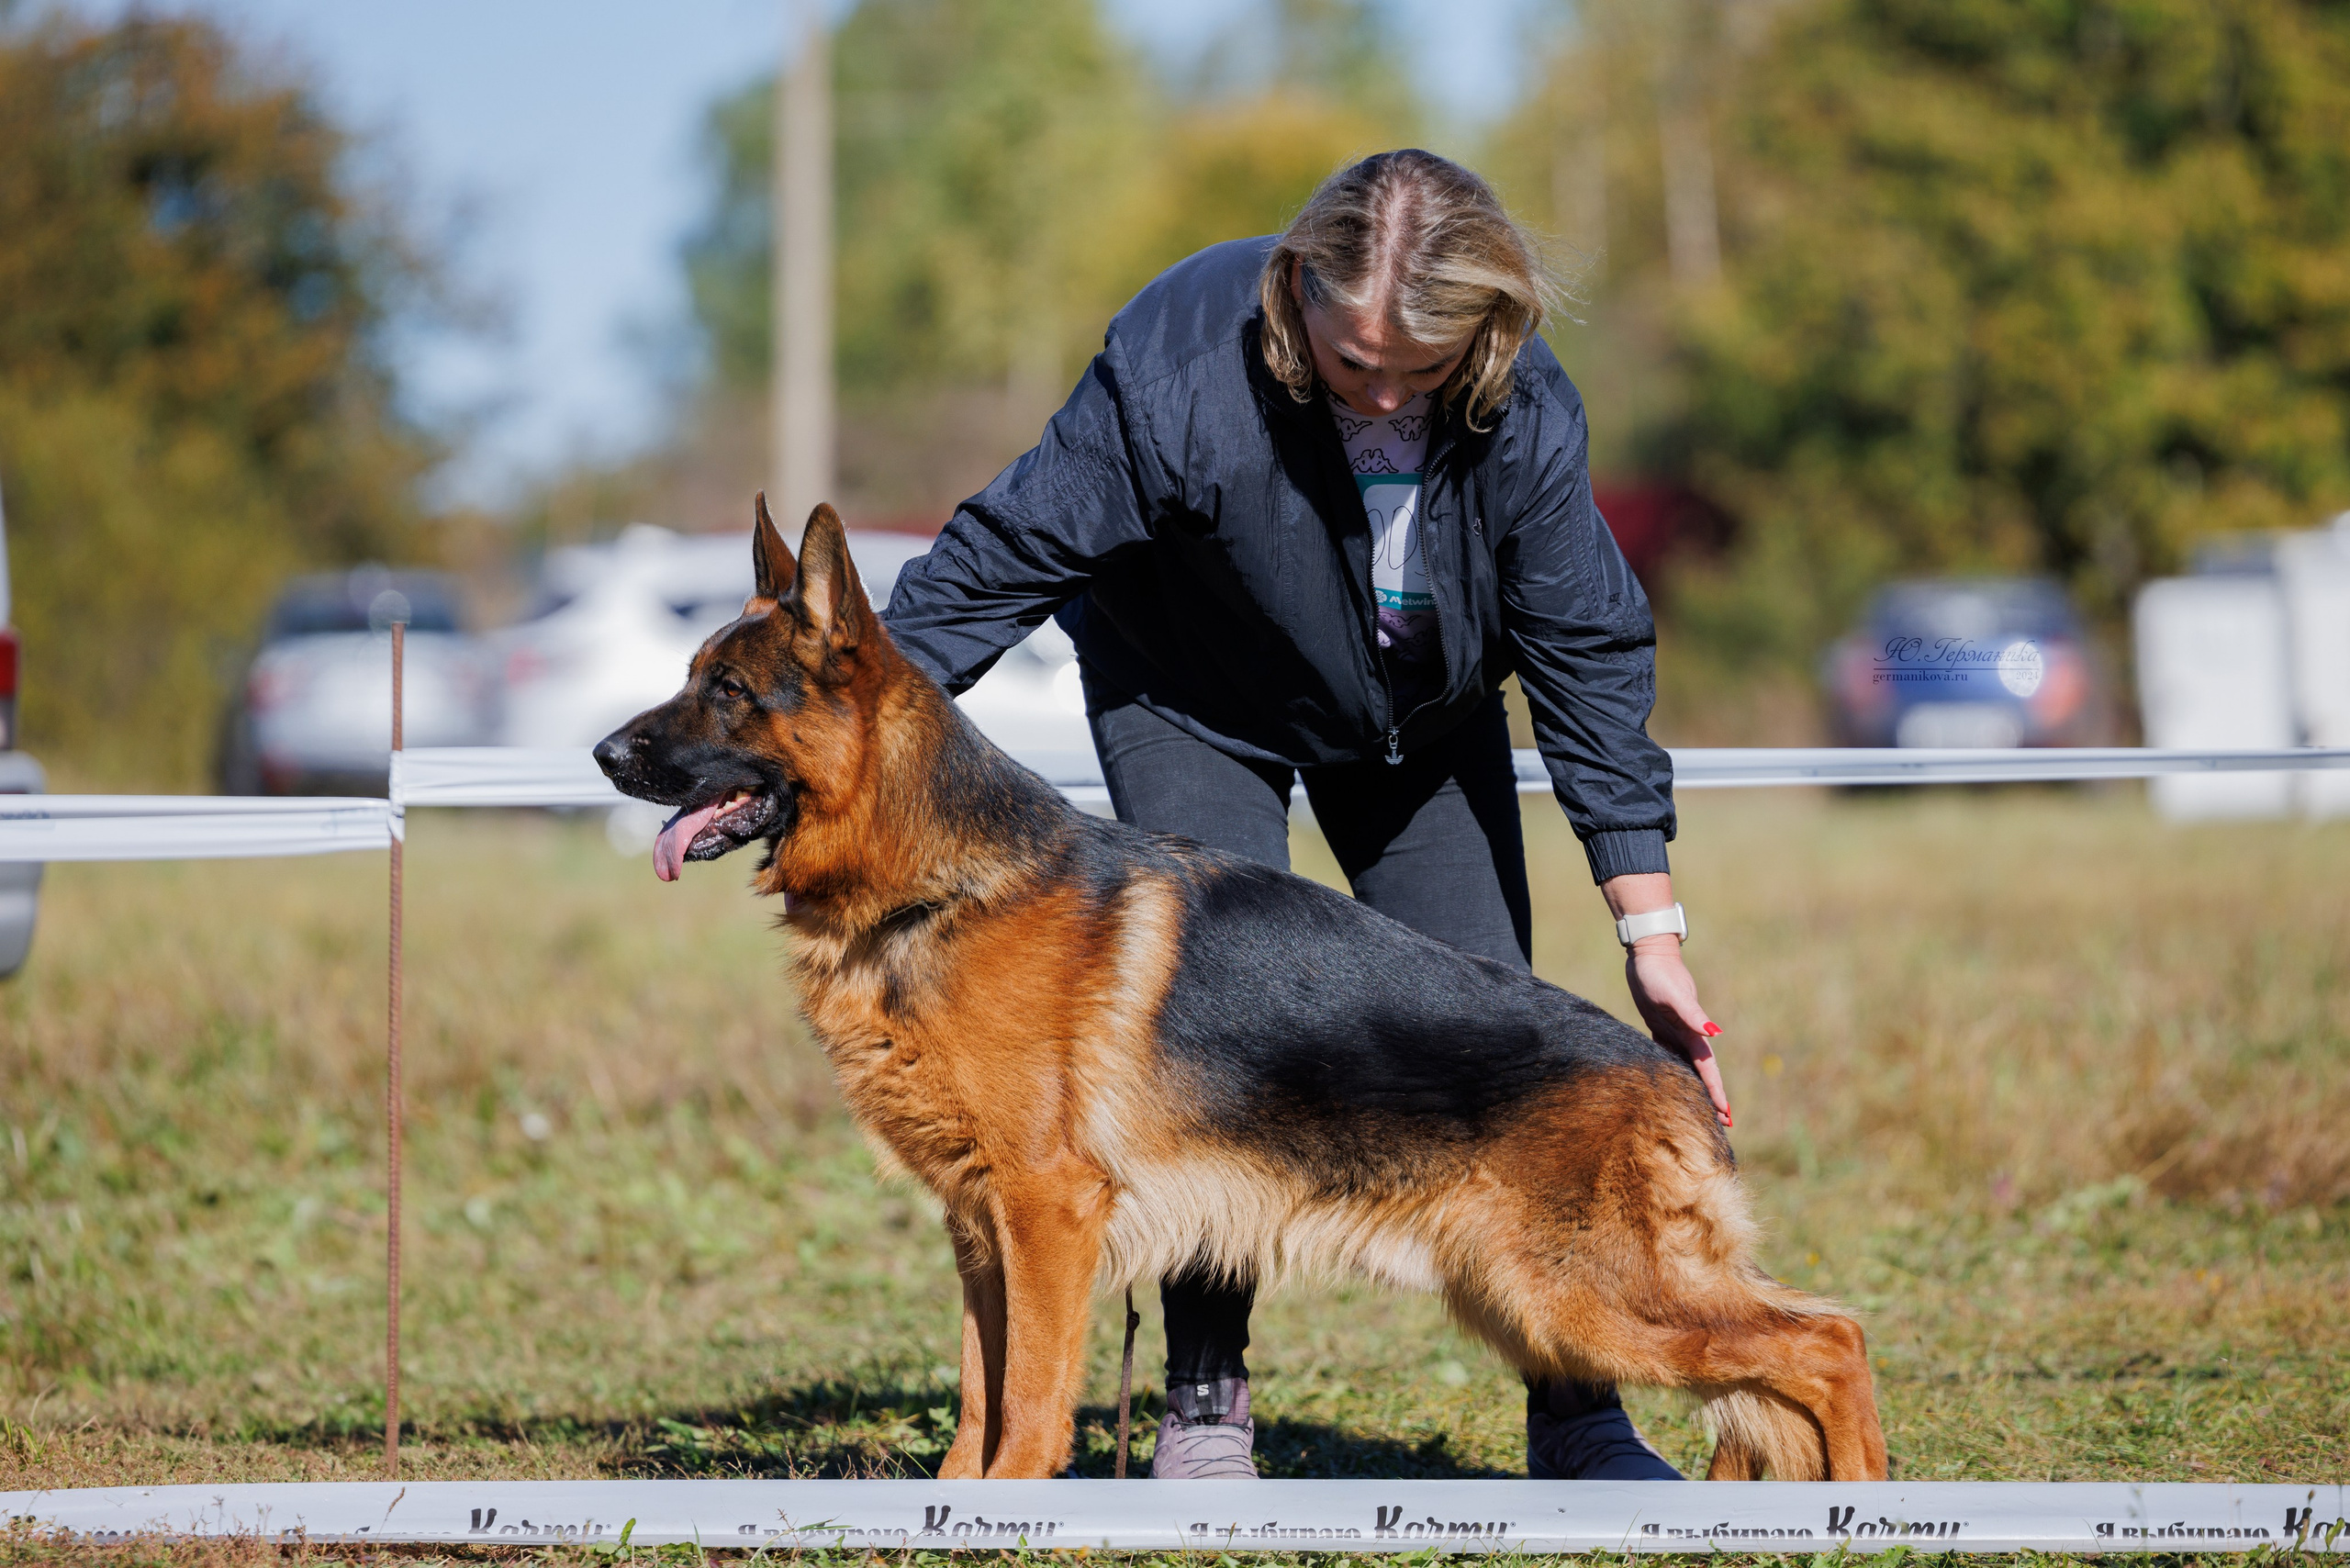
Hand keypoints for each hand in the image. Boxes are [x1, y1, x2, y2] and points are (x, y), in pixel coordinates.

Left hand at [1623, 937, 1730, 1127]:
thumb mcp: (1674, 995)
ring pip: (1688, 1066)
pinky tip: (1670, 1081)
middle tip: (1722, 1124)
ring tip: (1699, 1108)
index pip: (1709, 1070)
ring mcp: (1675, 1030)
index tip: (1726, 1117)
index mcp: (1693, 1033)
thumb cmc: (1659, 974)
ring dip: (1695, 1086)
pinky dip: (1674, 1069)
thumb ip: (1693, 1014)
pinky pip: (1669, 1054)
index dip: (1717, 1093)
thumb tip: (1715, 1032)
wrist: (1649, 954)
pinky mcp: (1660, 1025)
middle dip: (1712, 1097)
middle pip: (1703, 1073)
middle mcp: (1687, 1034)